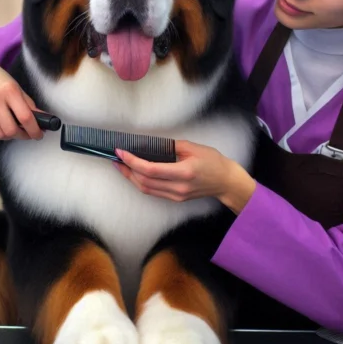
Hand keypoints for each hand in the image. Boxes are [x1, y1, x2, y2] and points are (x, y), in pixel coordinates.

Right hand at [0, 55, 43, 140]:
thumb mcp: (14, 84)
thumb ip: (27, 102)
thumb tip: (41, 119)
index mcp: (9, 89)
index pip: (25, 117)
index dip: (35, 130)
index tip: (39, 134)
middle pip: (11, 130)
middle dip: (22, 136)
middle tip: (27, 133)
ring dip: (10, 136)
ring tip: (13, 129)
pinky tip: (0, 128)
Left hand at [113, 141, 256, 212]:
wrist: (225, 182)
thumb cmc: (213, 162)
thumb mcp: (193, 148)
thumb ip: (171, 146)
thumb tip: (150, 145)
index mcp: (183, 173)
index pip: (150, 170)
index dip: (132, 161)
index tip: (121, 152)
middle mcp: (178, 187)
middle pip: (144, 182)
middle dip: (127, 170)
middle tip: (116, 158)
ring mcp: (177, 195)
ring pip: (146, 189)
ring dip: (131, 177)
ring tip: (121, 165)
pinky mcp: (176, 198)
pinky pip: (153, 192)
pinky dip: (141, 182)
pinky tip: (135, 173)